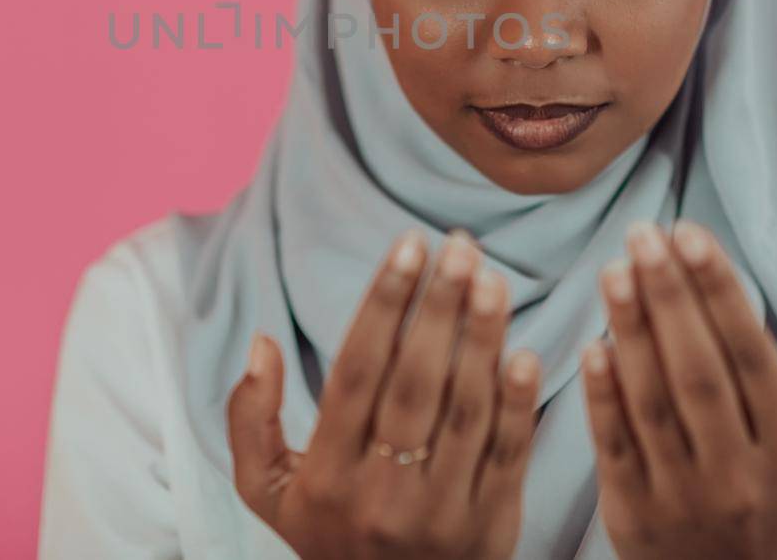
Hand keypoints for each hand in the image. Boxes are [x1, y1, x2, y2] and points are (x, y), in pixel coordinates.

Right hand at [227, 229, 540, 558]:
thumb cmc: (328, 536)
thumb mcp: (267, 492)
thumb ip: (251, 419)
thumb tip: (260, 343)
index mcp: (327, 475)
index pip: (357, 372)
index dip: (384, 304)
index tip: (408, 246)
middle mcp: (381, 493)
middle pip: (414, 384)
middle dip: (439, 307)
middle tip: (460, 246)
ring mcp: (440, 513)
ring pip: (464, 412)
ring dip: (483, 339)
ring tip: (492, 278)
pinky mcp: (490, 527)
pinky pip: (506, 457)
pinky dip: (517, 405)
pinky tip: (525, 353)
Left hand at [580, 219, 776, 559]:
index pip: (751, 355)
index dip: (719, 291)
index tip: (690, 233)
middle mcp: (740, 472)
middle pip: (699, 370)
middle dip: (669, 295)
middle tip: (641, 233)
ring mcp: (683, 493)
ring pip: (655, 401)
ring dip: (630, 329)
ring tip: (613, 268)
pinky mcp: (633, 512)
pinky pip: (615, 444)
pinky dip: (602, 394)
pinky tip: (591, 342)